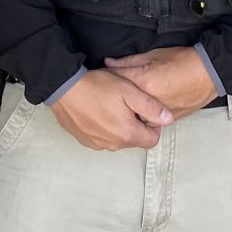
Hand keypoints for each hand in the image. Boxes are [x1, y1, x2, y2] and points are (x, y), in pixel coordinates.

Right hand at [51, 70, 172, 150]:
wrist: (63, 87)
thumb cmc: (98, 86)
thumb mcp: (129, 91)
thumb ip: (151, 107)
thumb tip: (168, 119)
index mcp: (127, 134)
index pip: (152, 140)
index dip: (152, 125)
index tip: (143, 109)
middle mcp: (112, 145)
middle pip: (134, 140)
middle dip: (135, 125)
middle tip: (125, 104)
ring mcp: (96, 144)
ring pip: (117, 139)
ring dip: (119, 127)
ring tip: (110, 106)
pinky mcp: (84, 140)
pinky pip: (101, 138)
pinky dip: (103, 128)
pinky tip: (97, 111)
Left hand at [102, 46, 218, 121]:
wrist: (210, 74)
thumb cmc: (183, 61)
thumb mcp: (153, 55)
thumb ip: (128, 62)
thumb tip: (108, 63)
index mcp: (142, 83)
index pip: (114, 80)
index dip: (105, 77)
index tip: (99, 76)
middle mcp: (148, 103)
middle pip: (121, 103)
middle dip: (114, 98)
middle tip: (109, 91)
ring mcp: (158, 115)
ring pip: (134, 116)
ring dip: (128, 111)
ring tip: (124, 102)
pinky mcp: (168, 121)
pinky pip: (149, 122)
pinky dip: (143, 116)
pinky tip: (141, 108)